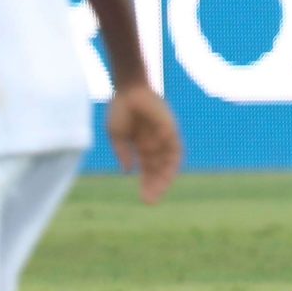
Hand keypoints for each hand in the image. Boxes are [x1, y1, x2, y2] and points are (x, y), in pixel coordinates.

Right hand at [106, 85, 183, 203]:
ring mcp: (164, 136)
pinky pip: (174, 145)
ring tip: (160, 190)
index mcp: (143, 148)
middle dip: (156, 186)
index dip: (147, 185)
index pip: (149, 171)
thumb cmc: (120, 110)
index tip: (145, 200)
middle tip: (151, 201)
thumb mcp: (117, 136)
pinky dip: (171, 157)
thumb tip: (128, 171)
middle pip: (160, 170)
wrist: (128, 89)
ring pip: (170, 162)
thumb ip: (123, 153)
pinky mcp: (170, 127)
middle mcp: (155, 144)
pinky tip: (163, 169)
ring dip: (166, 176)